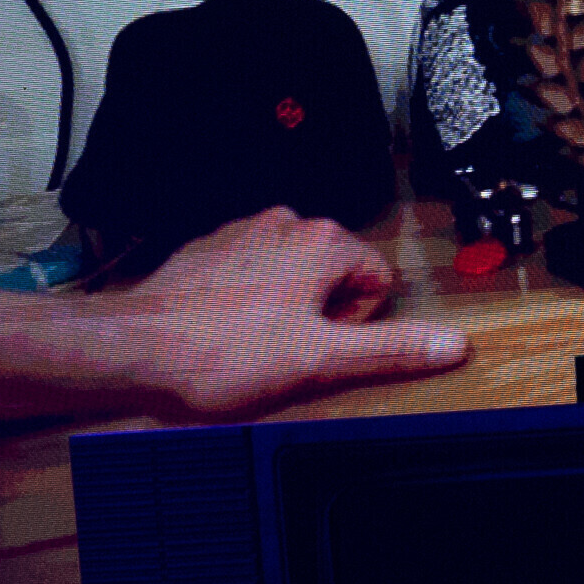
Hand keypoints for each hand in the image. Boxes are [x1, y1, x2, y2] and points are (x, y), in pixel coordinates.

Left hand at [112, 207, 470, 420]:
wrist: (132, 347)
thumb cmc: (220, 351)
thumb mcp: (320, 359)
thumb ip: (391, 348)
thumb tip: (452, 342)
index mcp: (323, 243)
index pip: (376, 280)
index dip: (353, 321)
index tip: (316, 342)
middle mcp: (286, 225)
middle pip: (335, 274)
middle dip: (318, 314)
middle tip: (282, 347)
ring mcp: (244, 234)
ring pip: (292, 274)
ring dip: (282, 307)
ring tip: (249, 342)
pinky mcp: (209, 250)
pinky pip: (251, 275)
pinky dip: (245, 302)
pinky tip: (223, 331)